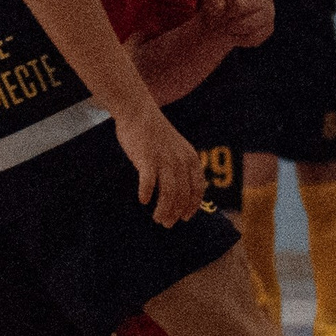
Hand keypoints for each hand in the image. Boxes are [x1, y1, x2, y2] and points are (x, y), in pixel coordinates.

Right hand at [117, 103, 203, 227]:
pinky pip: (149, 182)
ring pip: (169, 194)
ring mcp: (164, 160)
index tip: (185, 217)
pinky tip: (143, 200)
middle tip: (167, 224)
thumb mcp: (177, 148)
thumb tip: (180, 191)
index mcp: (191, 159)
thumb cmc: (155, 133)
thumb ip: (181, 166)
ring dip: (164, 210)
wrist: (139, 112)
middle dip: (176, 213)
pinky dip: (147, 193)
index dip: (192, 206)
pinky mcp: (147, 159)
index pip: (197, 189)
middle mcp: (181, 161)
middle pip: (182, 195)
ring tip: (157, 218)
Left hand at [199, 0, 274, 48]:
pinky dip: (238, 37)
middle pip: (240, 6)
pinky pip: (252, 37)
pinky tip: (236, 32)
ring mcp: (269, 10)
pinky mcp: (268, 28)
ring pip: (247, 24)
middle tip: (224, 14)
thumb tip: (223, 8)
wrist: (222, 18)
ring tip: (228, 24)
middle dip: (227, 13)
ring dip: (231, 27)